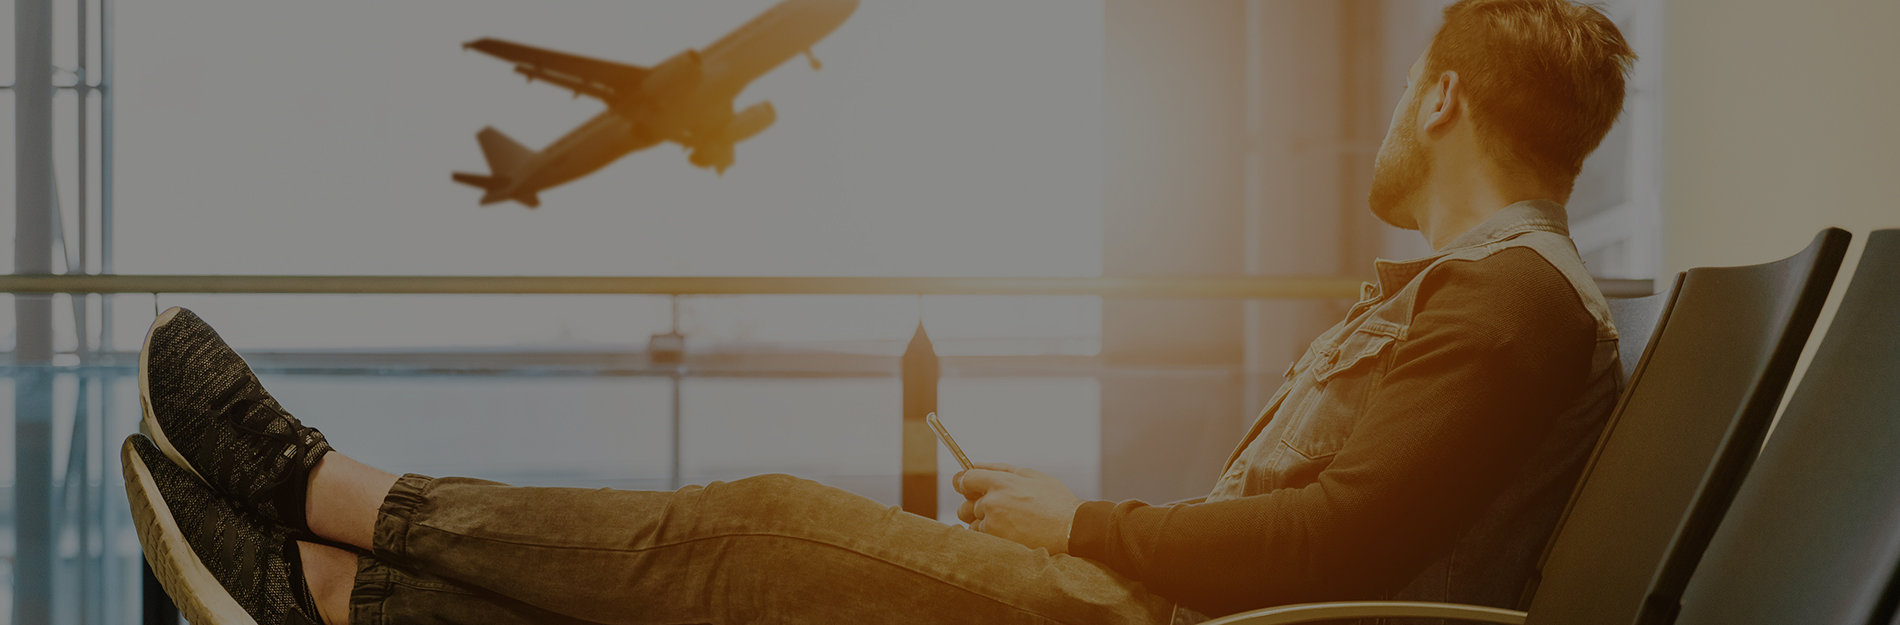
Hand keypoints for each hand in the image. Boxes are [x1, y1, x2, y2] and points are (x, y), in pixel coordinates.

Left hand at [953, 462, 1083, 553]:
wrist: (1071, 530)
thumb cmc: (1055, 502)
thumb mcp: (1032, 476)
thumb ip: (1000, 468)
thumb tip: (974, 464)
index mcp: (1001, 483)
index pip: (964, 480)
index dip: (965, 484)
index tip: (970, 488)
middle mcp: (992, 503)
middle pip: (964, 505)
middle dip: (975, 507)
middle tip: (996, 509)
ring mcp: (993, 525)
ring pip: (972, 524)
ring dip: (982, 524)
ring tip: (1008, 523)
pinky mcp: (996, 543)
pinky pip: (981, 539)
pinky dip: (990, 537)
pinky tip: (1010, 534)